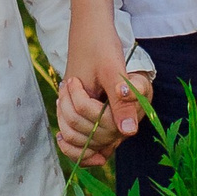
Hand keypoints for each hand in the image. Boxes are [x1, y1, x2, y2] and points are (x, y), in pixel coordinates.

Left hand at [57, 70, 151, 165]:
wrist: (133, 96)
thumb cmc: (132, 87)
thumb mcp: (136, 83)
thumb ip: (133, 90)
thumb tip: (123, 95)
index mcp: (120, 120)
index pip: (83, 107)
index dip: (75, 93)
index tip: (73, 80)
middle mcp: (113, 136)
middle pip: (75, 121)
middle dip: (65, 100)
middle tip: (66, 85)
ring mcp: (105, 144)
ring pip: (71, 136)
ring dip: (62, 116)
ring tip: (64, 99)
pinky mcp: (99, 149)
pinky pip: (79, 157)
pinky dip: (67, 147)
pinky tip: (61, 135)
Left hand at [59, 23, 144, 164]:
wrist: (95, 43)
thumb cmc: (104, 50)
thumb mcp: (112, 71)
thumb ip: (122, 101)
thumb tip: (129, 131)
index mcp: (135, 108)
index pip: (101, 123)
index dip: (81, 103)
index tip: (73, 81)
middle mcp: (125, 124)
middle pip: (89, 134)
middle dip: (70, 107)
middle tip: (68, 83)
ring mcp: (112, 130)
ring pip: (81, 142)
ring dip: (64, 118)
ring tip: (65, 95)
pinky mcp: (100, 133)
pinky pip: (84, 152)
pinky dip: (69, 144)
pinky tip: (61, 133)